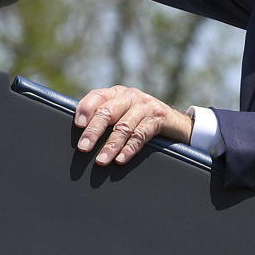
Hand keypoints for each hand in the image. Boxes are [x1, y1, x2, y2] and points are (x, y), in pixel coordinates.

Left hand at [74, 85, 192, 165]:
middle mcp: (130, 95)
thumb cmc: (141, 121)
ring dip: (111, 146)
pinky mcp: (159, 117)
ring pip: (124, 126)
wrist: (176, 123)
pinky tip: (121, 159)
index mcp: (117, 93)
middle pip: (108, 112)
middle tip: (84, 148)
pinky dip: (129, 148)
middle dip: (94, 131)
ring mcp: (146, 105)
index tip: (78, 126)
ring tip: (101, 161)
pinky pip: (141, 134)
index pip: (97, 96)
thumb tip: (80, 136)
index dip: (86, 109)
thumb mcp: (122, 114)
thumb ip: (104, 118)